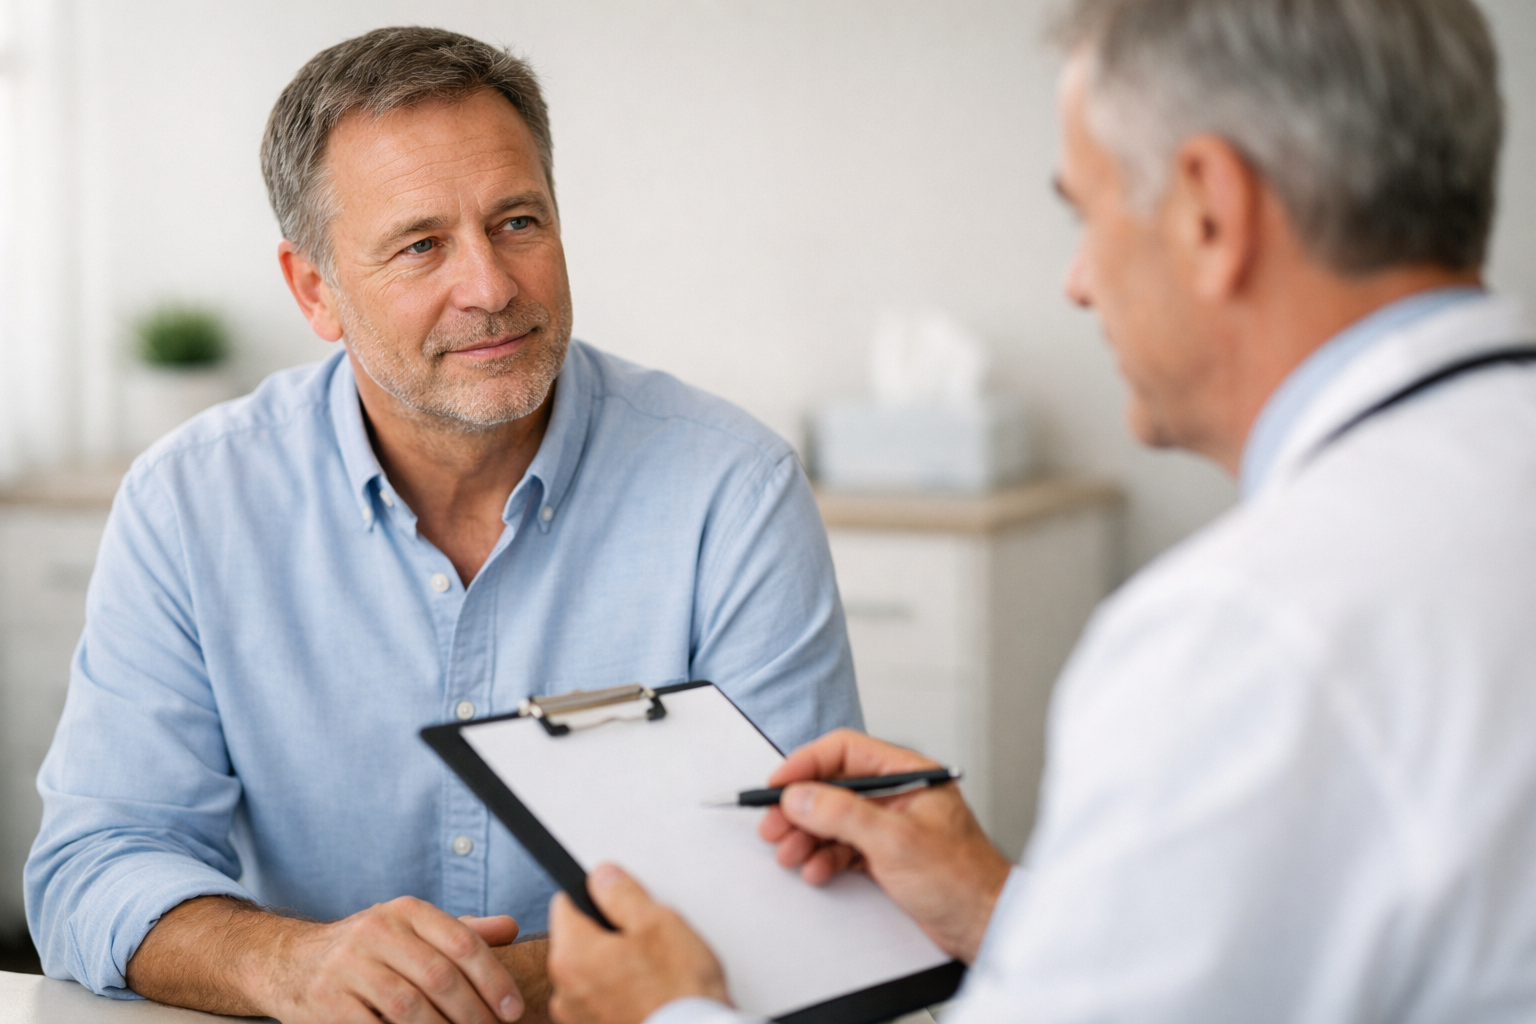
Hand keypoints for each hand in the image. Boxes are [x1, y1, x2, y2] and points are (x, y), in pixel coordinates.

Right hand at [126, 894, 525, 1022]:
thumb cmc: (367, 950)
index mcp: (405, 911)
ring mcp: (348, 967)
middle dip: (473, 1013)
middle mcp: (376, 931)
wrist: (290, 961)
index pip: (462, 942)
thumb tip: (510, 929)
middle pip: (439, 977)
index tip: (513, 1009)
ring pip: (408, 1007)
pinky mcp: (327, 1001)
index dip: (493, 979)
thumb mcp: (412, 930)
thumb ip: (461, 932)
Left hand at [547, 864, 728, 1023]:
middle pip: (578, 940)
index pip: (565, 904)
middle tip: (647, 942)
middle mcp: (563, 990)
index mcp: (571, 955)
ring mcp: (576, 1018)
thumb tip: (602, 877)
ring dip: (612, 967)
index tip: (620, 904)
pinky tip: (647, 996)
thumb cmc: (678, 990)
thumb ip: (621, 893)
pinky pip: (598, 1000)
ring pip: (590, 972)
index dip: (596, 896)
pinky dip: (616, 995)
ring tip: (652, 973)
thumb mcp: (656, 922)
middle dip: (607, 935)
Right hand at [758, 728, 1011, 962]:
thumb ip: (842, 814)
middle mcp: (897, 795)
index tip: (778, 786)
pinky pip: (842, 847)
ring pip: (833, 820)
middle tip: (773, 826)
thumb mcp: (895, 841)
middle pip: (833, 787)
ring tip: (789, 853)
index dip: (806, 765)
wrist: (984, 925)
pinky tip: (815, 870)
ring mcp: (890, 826)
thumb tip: (800, 796)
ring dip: (807, 836)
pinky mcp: (885, 855)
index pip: (845, 752)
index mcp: (907, 774)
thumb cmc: (962, 879)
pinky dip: (824, 857)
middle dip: (800, 808)